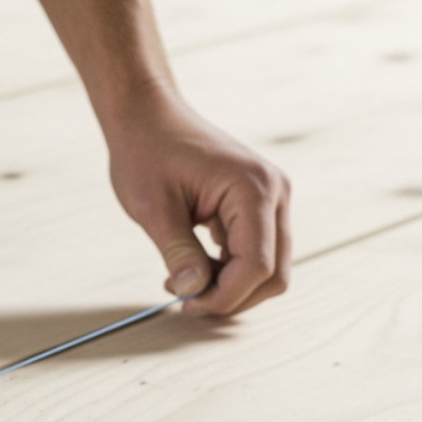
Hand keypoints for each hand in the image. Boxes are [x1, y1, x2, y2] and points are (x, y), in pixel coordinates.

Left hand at [105, 95, 290, 315]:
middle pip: (273, 272)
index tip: (186, 304)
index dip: (224, 296)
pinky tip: (193, 268)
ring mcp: (271, 198)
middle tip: (186, 302)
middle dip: (232, 296)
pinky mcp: (258, 205)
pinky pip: (256, 251)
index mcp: (253, 189)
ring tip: (184, 283)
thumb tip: (192, 292)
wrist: (148, 116)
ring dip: (230, 285)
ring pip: (268, 266)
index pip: (257, 265)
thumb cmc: (147, 150)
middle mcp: (274, 192)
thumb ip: (177, 252)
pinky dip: (229, 269)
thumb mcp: (153, 207)